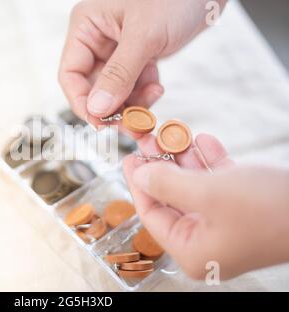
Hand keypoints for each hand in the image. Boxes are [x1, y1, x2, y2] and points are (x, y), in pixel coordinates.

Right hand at [59, 0, 226, 128]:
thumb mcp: (144, 36)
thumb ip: (120, 74)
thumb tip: (97, 108)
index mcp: (87, 27)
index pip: (71, 75)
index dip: (83, 102)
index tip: (100, 122)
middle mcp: (99, 39)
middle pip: (93, 88)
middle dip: (111, 109)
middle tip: (129, 126)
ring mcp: (119, 50)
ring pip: (115, 92)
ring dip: (131, 105)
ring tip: (148, 109)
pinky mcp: (138, 57)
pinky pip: (134, 86)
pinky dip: (144, 94)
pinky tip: (157, 88)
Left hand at [123, 134, 288, 279]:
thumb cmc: (268, 208)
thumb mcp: (208, 193)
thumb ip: (167, 184)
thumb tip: (140, 176)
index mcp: (191, 250)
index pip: (152, 215)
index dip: (138, 184)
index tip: (129, 159)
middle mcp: (205, 240)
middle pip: (172, 198)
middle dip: (162, 165)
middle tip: (151, 140)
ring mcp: (225, 224)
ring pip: (194, 187)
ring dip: (185, 159)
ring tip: (174, 134)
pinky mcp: (244, 209)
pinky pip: (218, 183)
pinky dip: (210, 162)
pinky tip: (204, 141)